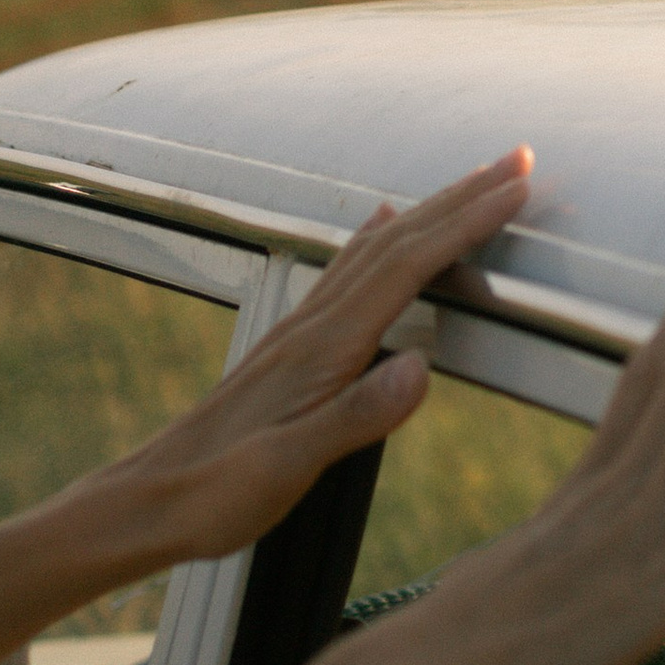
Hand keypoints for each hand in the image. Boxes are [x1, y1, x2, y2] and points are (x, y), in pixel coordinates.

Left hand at [0, 155, 535, 664]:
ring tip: (473, 183)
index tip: (517, 190)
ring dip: (431, 211)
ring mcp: (299, 332)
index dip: (467, 225)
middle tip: (518, 161)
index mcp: (323, 347)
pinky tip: (381, 227)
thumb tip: (422, 366)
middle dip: (463, 197)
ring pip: (377, 249)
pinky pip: (346, 272)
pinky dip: (378, 239)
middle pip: (399, 241)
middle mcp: (313, 325)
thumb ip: (356, 416)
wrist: (146, 503)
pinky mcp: (290, 348)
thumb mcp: (288, 468)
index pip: (409, 267)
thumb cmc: (213, 494)